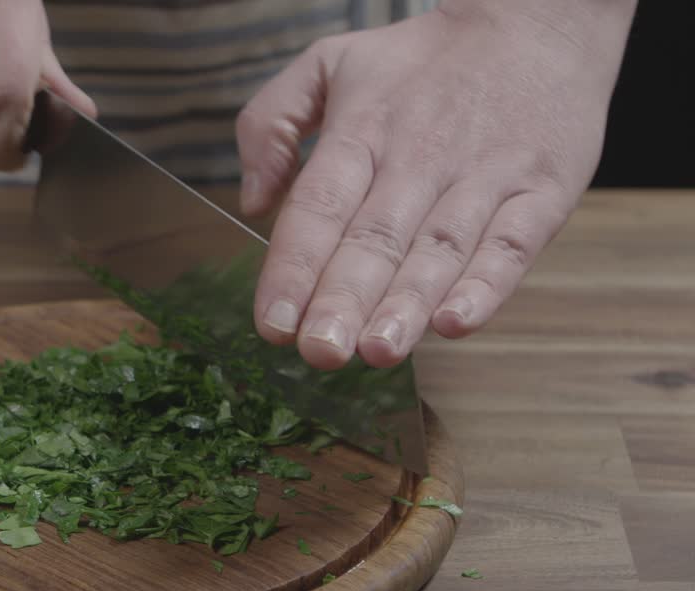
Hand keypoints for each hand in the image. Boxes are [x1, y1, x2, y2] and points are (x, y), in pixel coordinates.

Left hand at [237, 0, 635, 369]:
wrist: (539, 21)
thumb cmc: (419, 60)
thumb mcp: (328, 62)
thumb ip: (270, 123)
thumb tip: (253, 204)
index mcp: (362, 130)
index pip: (320, 205)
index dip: (294, 267)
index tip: (272, 323)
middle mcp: (419, 156)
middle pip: (376, 237)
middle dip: (344, 299)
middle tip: (319, 351)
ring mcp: (485, 175)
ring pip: (440, 249)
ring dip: (407, 305)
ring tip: (377, 351)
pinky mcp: (543, 190)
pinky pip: (512, 244)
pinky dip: (487, 286)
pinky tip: (457, 323)